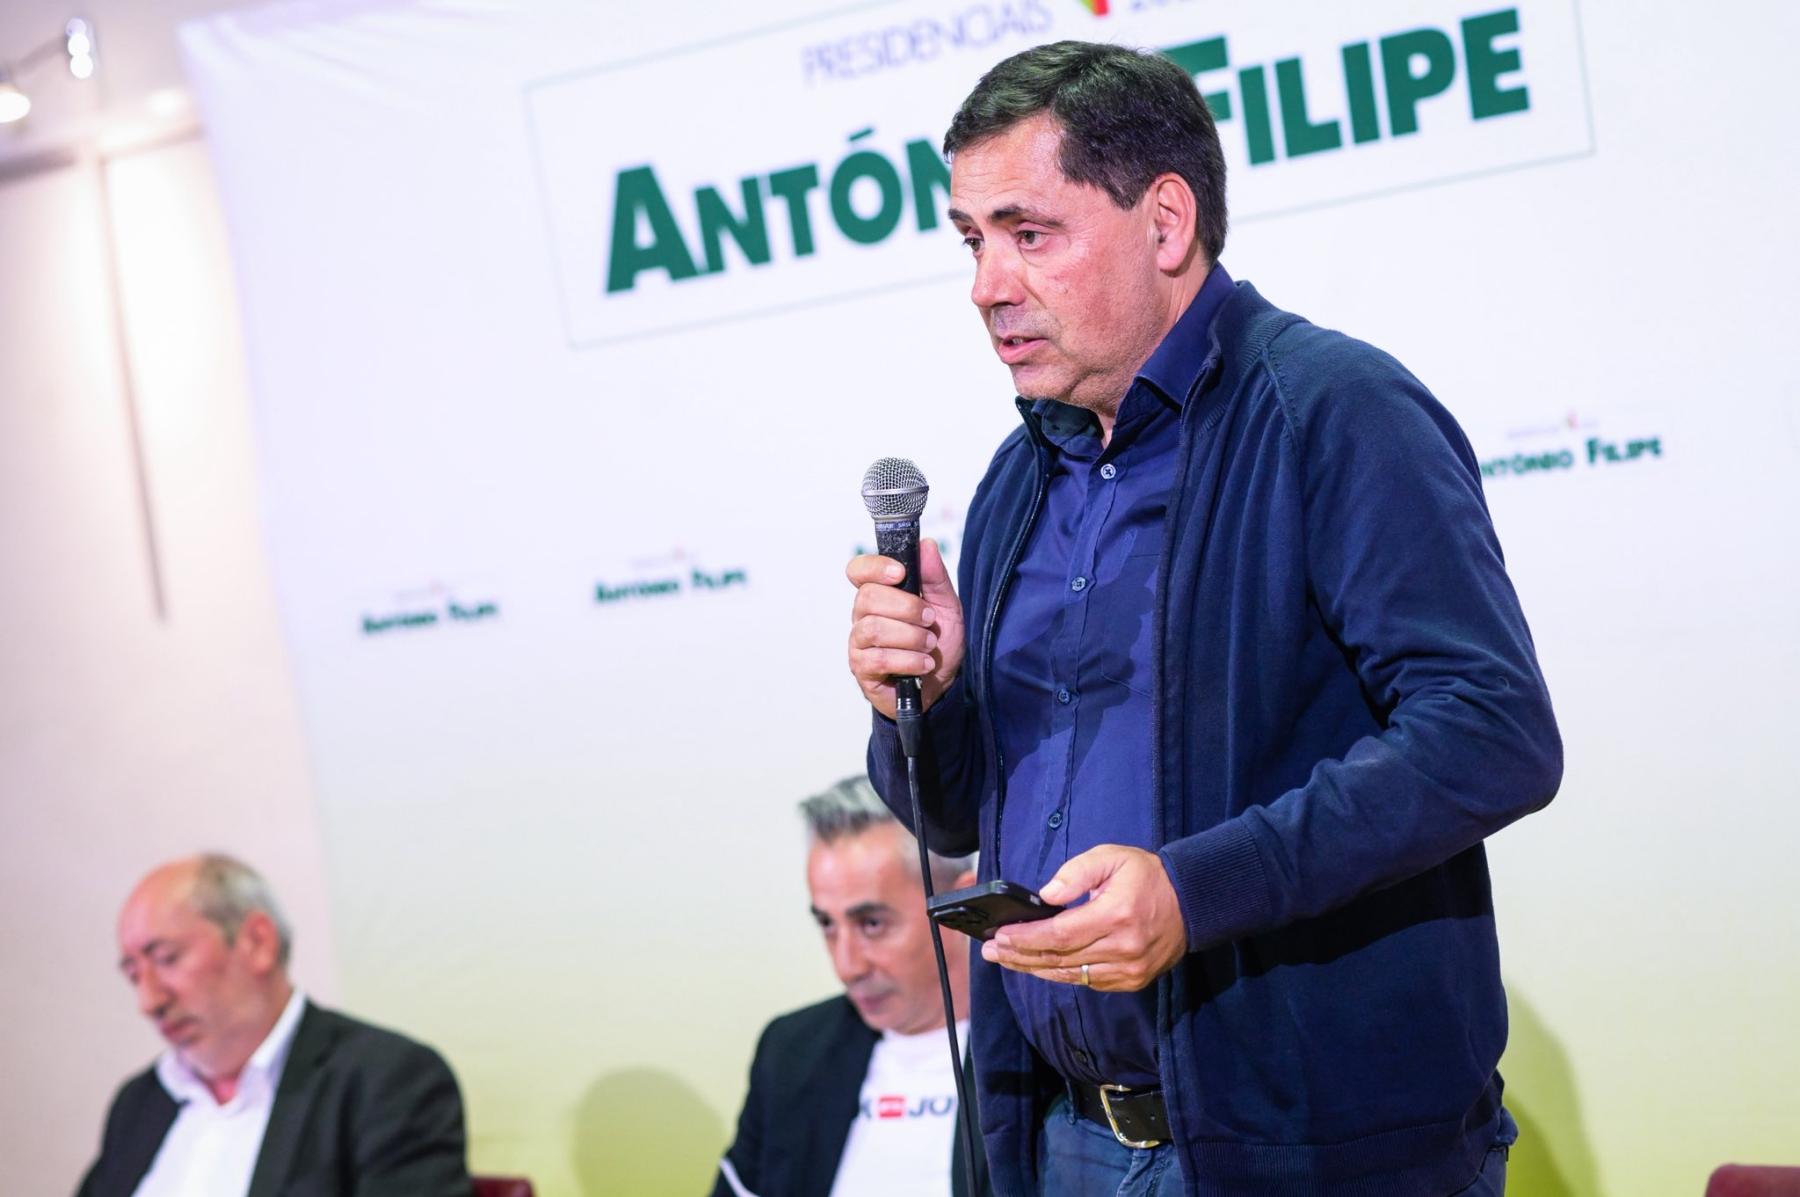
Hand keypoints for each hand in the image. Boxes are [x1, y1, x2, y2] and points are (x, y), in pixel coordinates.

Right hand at [846, 538, 965, 718]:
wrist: (942, 685)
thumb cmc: (938, 643)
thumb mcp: (947, 607)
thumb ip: (936, 577)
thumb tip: (926, 545)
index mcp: (881, 594)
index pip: (859, 571)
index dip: (874, 567)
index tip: (901, 573)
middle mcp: (863, 615)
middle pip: (868, 597)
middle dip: (907, 608)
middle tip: (929, 619)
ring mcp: (859, 643)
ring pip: (872, 628)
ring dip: (910, 637)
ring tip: (929, 645)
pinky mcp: (862, 669)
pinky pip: (877, 659)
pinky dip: (907, 660)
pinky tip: (923, 664)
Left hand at [981, 845, 1186, 991]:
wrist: (1191, 902)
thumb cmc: (1146, 875)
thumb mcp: (1111, 857)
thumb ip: (1076, 873)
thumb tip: (1046, 895)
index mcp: (1115, 915)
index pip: (1059, 935)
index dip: (1025, 938)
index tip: (999, 935)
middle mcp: (1122, 948)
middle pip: (1059, 959)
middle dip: (1020, 955)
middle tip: (991, 951)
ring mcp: (1129, 969)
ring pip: (1070, 976)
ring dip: (1034, 968)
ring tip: (1007, 960)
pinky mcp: (1132, 980)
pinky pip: (1087, 982)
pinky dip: (1061, 975)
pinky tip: (1039, 965)